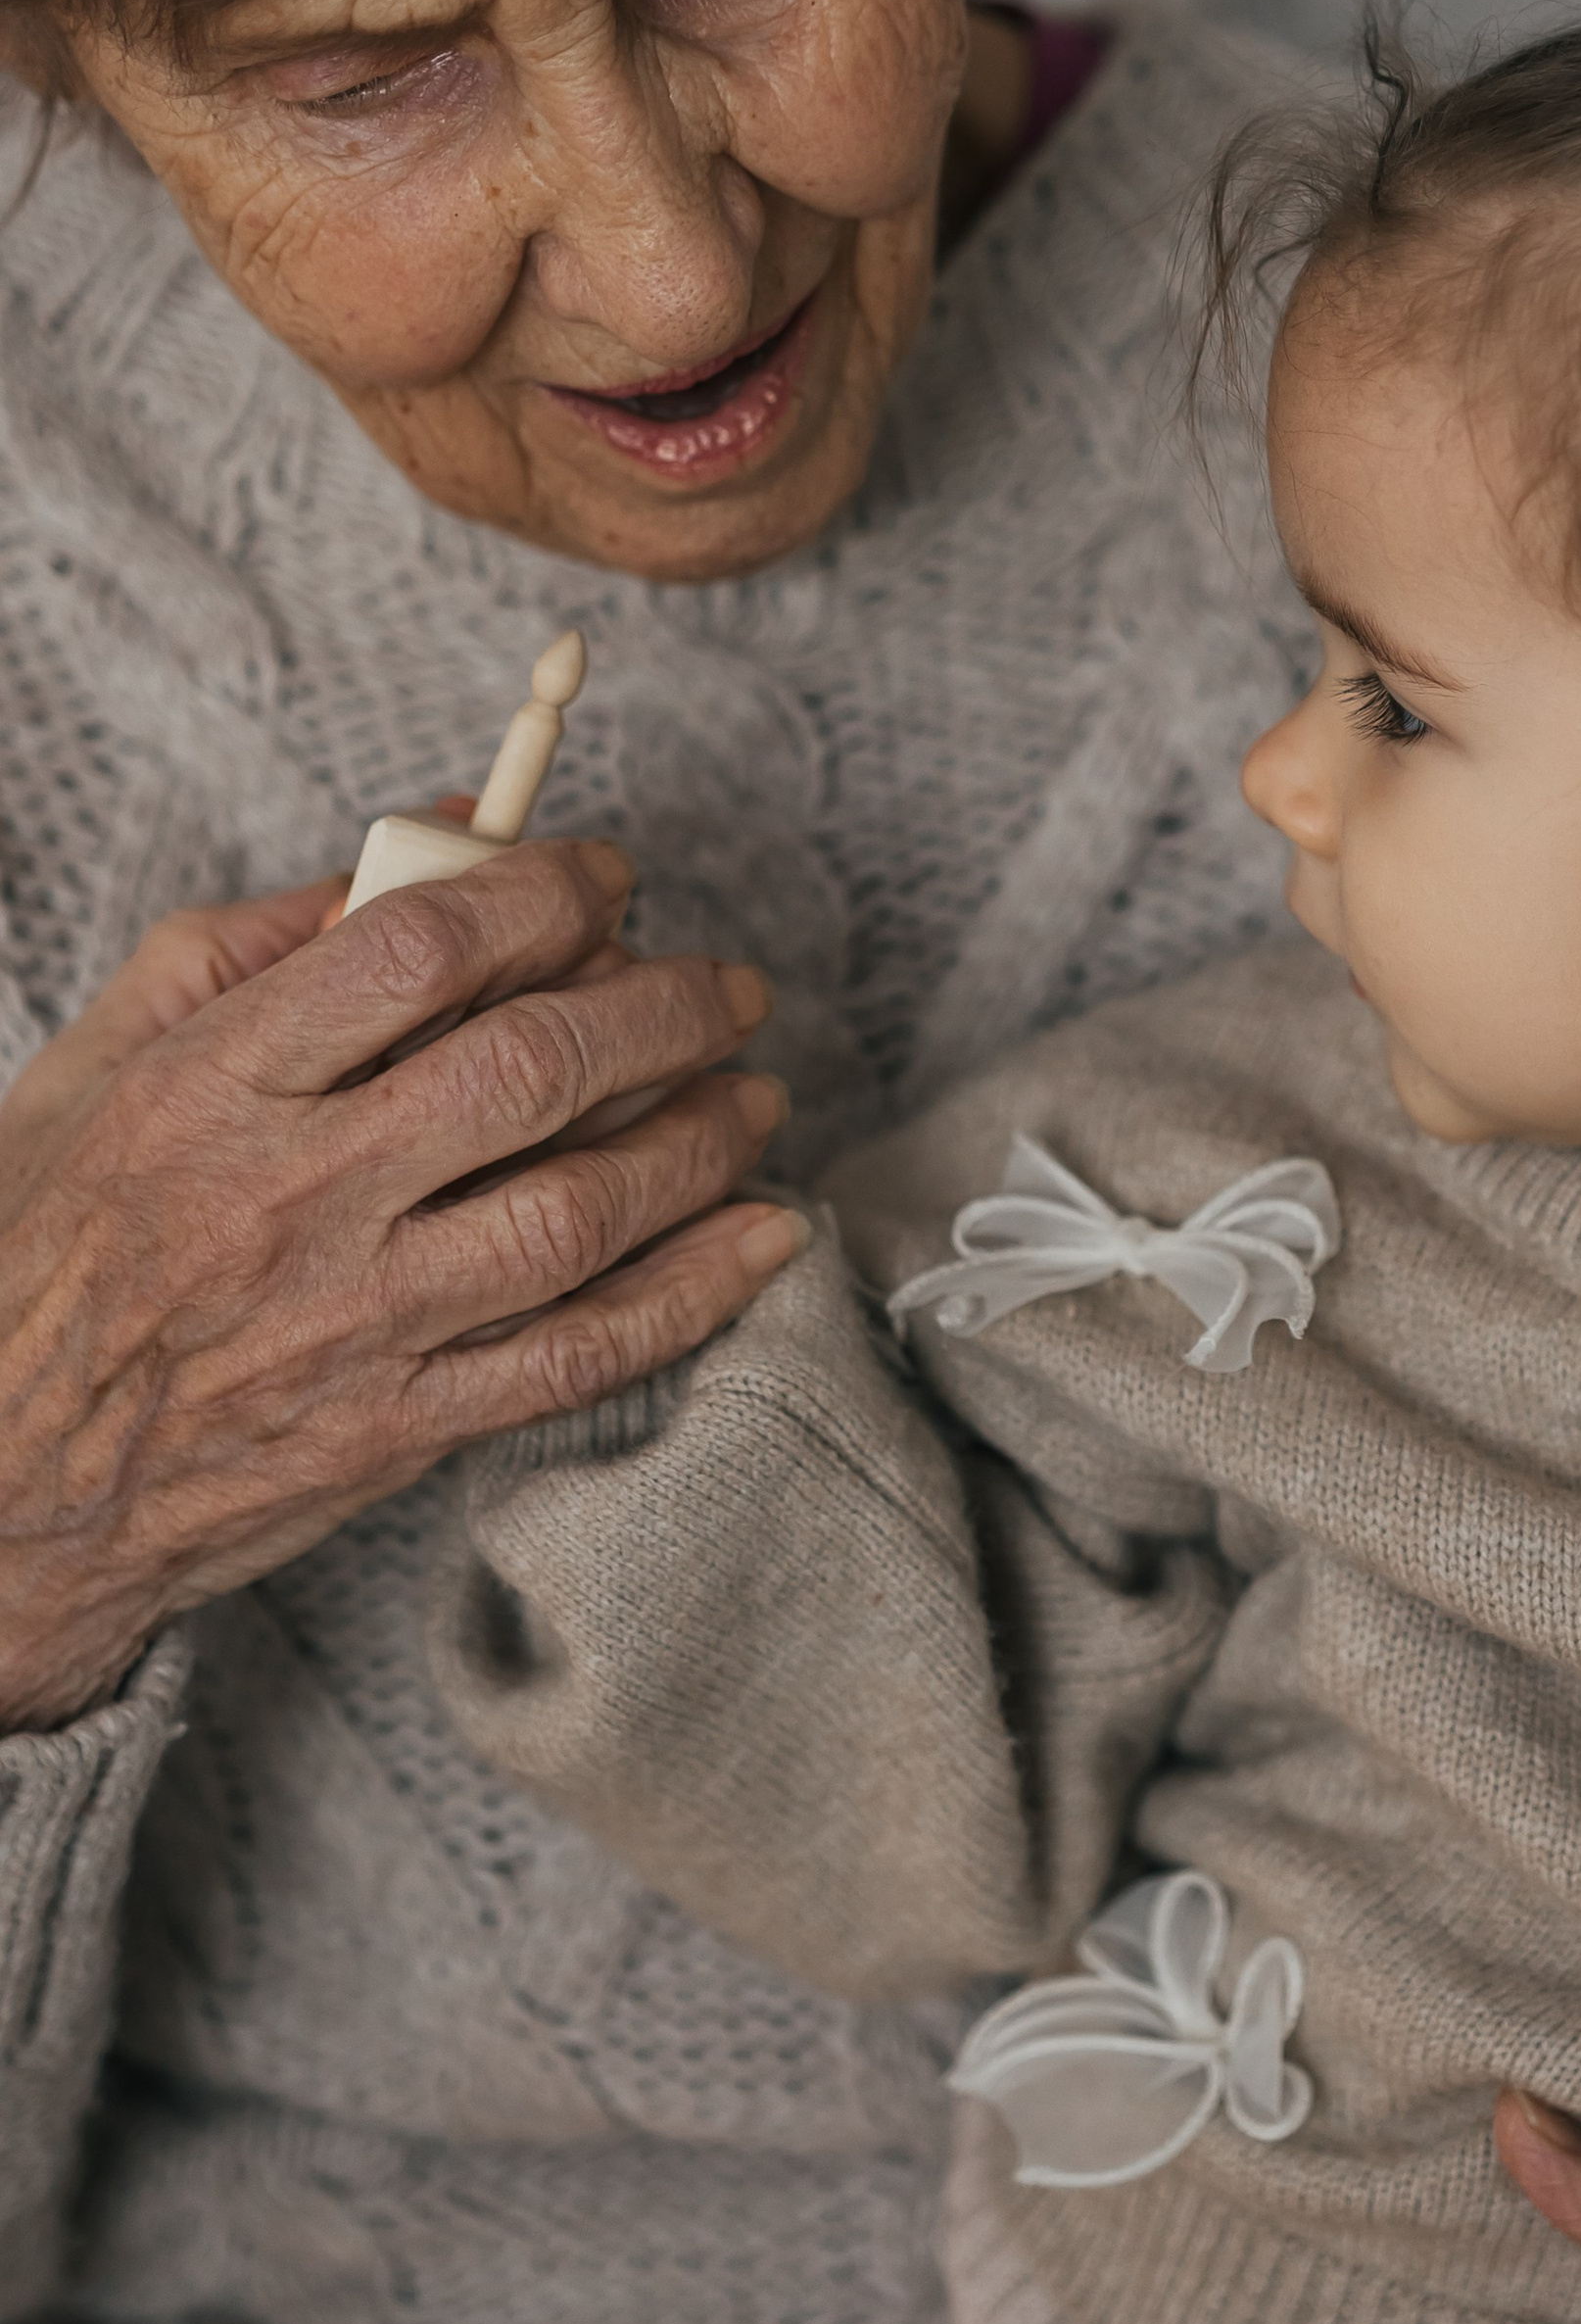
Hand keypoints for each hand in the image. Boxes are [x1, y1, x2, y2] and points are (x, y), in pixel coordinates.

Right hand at [0, 844, 802, 1729]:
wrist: (1, 1486)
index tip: (612, 879)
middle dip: (665, 1007)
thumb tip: (423, 836)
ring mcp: (353, 1326)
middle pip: (528, 1070)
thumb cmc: (49, 1247)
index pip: (416, 950)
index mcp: (210, 1088)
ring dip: (700, 1141)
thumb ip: (254, 941)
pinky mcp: (397, 1430)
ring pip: (577, 1211)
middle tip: (730, 985)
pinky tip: (761, 1235)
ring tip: (756, 1091)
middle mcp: (290, 1201)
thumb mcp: (98, 1062)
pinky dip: (694, 1291)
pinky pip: (580, 1353)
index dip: (544, 892)